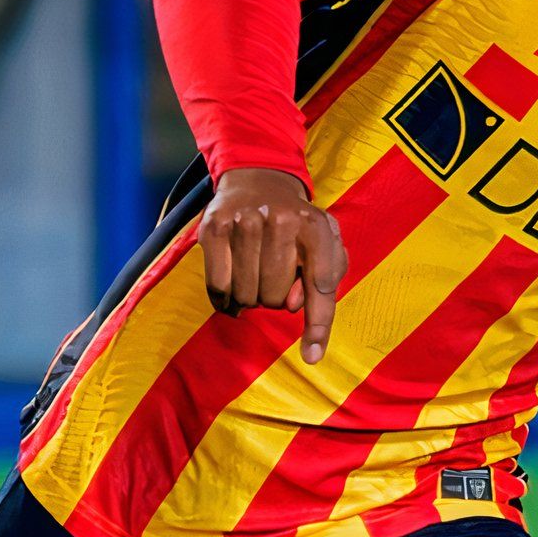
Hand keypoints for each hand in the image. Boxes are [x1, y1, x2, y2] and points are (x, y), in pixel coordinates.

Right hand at [198, 168, 346, 362]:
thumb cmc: (298, 225)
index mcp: (317, 226)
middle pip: (275, 298)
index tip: (311, 356)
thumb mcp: (324, 244)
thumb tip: (293, 307)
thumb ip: (323, 280)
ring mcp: (244, 222)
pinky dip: (224, 298)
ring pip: (245, 295)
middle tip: (273, 278)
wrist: (259, 180)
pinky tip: (231, 287)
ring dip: (249, 298)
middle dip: (275, 299)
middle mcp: (282, 220)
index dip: (318, 325)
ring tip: (254, 276)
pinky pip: (217, 286)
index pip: (321, 286)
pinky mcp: (213, 227)